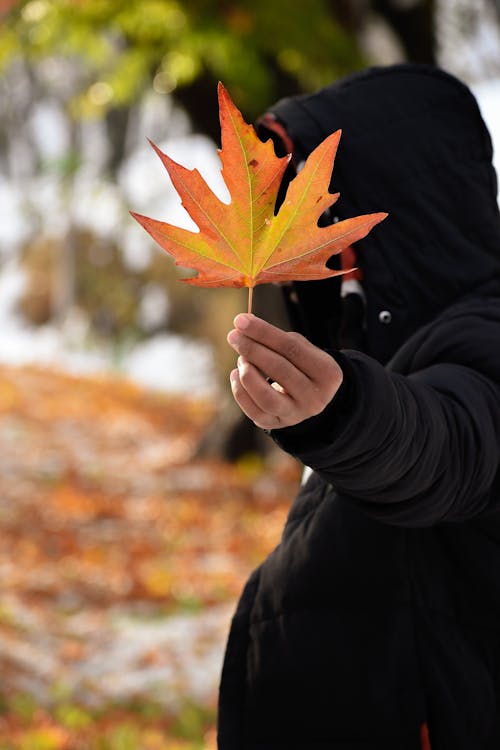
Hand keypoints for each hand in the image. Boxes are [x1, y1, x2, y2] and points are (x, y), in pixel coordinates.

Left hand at [227, 314, 342, 429]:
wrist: (311, 398)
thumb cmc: (302, 366)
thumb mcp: (302, 349)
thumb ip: (278, 340)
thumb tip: (244, 327)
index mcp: (328, 373)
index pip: (291, 348)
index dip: (264, 333)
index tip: (241, 320)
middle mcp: (315, 397)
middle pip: (279, 370)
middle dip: (252, 349)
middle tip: (233, 336)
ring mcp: (297, 415)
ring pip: (266, 397)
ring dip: (247, 373)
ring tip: (240, 358)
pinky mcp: (278, 424)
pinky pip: (254, 411)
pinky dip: (240, 392)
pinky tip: (236, 374)